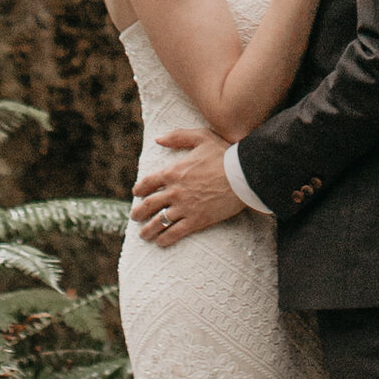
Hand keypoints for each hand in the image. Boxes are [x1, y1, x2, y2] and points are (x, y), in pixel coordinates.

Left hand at [132, 127, 247, 246]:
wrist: (244, 175)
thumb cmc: (225, 154)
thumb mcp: (201, 137)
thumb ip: (178, 136)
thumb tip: (158, 139)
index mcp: (173, 171)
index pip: (148, 182)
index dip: (139, 189)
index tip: (137, 194)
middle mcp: (174, 191)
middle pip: (149, 205)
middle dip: (139, 212)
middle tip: (135, 217)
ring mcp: (184, 207)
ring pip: (159, 222)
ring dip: (148, 230)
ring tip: (144, 235)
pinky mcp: (196, 220)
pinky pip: (175, 233)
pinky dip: (165, 239)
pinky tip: (161, 242)